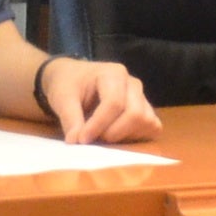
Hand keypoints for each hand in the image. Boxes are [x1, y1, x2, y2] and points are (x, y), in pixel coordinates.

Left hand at [38, 57, 160, 143]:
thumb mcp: (62, 97)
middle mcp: (133, 84)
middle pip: (135, 114)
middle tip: (92, 139)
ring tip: (103, 136)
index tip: (81, 139)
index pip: (114, 103)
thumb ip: (70, 119)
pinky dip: (138, 137)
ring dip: (125, 136)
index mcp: (114, 74)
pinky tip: (117, 136)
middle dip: (113, 133)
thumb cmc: (69, 84)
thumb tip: (76, 142)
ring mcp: (142, 98)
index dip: (98, 125)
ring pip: (147, 122)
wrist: (73, 78)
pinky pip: (153, 127)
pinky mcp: (146, 111)